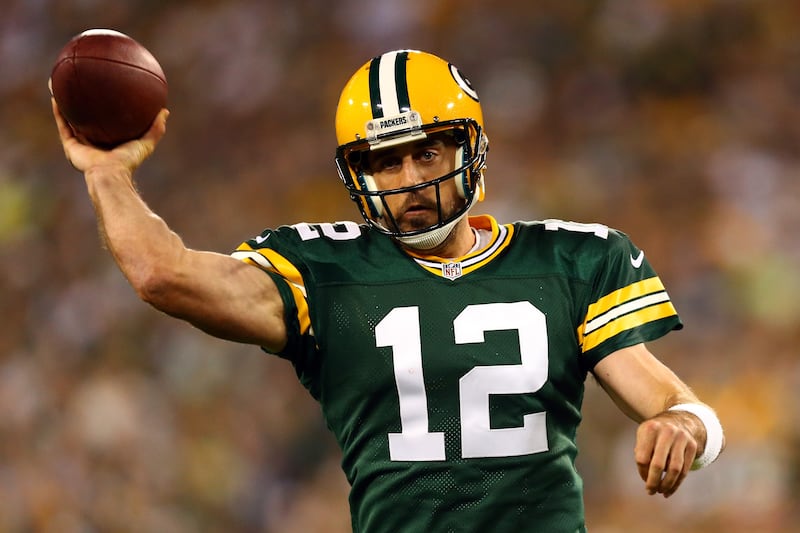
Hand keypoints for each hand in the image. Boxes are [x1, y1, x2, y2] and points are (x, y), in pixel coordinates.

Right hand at [51, 97, 168, 174]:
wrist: (110, 174)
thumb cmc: (128, 161)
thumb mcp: (146, 143)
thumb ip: (156, 129)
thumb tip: (165, 111)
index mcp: (110, 143)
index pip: (107, 124)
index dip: (106, 110)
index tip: (107, 94)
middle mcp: (94, 143)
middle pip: (87, 120)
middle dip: (84, 105)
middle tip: (84, 86)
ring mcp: (80, 144)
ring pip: (71, 120)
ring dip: (65, 104)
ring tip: (62, 86)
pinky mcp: (70, 146)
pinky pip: (62, 125)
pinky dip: (58, 111)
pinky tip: (55, 95)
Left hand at [634, 411, 699, 497]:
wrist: (678, 420)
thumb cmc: (655, 433)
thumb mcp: (643, 435)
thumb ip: (641, 453)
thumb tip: (646, 477)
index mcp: (650, 428)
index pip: (642, 458)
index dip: (642, 472)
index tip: (644, 479)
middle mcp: (667, 431)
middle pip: (658, 464)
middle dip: (653, 482)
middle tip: (650, 491)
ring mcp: (682, 438)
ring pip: (675, 469)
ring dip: (667, 485)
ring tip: (661, 492)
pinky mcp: (693, 445)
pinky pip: (685, 469)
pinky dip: (677, 483)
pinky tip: (670, 490)